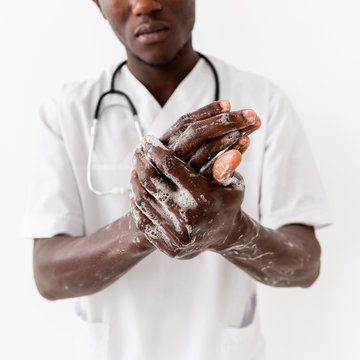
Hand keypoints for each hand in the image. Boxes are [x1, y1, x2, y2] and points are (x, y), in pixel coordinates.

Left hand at [131, 101, 260, 257]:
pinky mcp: (169, 247)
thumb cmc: (227, 201)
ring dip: (136, 180)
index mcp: (204, 196)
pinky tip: (137, 191)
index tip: (147, 140)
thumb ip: (225, 165)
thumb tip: (237, 143)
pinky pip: (143, 220)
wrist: (226, 236)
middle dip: (141, 162)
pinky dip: (137, 203)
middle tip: (138, 151)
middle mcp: (189, 216)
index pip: (169, 165)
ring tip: (136, 168)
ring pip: (143, 199)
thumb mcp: (233, 183)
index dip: (155, 150)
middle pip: (151, 180)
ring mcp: (177, 234)